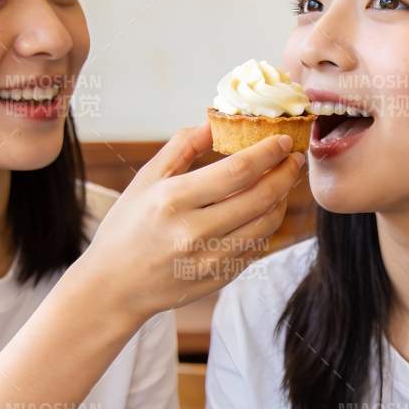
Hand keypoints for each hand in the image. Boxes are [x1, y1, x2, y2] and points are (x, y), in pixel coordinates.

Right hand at [71, 124, 303, 320]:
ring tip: (282, 182)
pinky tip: (264, 210)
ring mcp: (210, 260)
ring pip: (266, 225)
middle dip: (285, 173)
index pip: (237, 171)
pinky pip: (257, 247)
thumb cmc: (127, 228)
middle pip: (260, 198)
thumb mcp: (145, 180)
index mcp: (173, 201)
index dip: (268, 153)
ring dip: (281, 199)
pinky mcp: (220, 278)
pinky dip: (266, 225)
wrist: (114, 287)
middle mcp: (194, 232)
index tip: (282, 140)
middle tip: (294, 158)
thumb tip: (215, 121)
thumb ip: (181, 147)